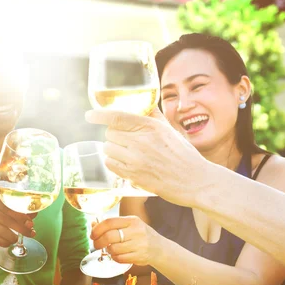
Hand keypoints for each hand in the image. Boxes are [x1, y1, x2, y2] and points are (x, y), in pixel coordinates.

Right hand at [0, 191, 36, 247]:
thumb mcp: (6, 209)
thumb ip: (20, 209)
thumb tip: (34, 212)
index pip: (6, 204)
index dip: (20, 214)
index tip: (30, 222)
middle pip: (3, 218)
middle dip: (19, 227)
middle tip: (30, 233)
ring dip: (12, 237)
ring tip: (17, 239)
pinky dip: (4, 242)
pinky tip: (8, 242)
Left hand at [85, 108, 207, 206]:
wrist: (195, 181)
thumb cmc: (183, 155)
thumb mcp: (170, 130)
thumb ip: (154, 116)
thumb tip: (144, 103)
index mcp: (151, 127)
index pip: (118, 117)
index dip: (100, 115)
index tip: (89, 115)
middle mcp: (141, 142)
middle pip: (110, 133)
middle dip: (114, 136)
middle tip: (127, 141)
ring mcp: (136, 160)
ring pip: (107, 149)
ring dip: (113, 150)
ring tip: (127, 153)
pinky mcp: (133, 176)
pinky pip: (110, 164)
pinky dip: (113, 163)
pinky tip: (125, 163)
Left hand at [89, 216, 165, 266]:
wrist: (159, 248)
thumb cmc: (140, 235)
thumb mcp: (129, 225)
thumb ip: (112, 225)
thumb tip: (93, 225)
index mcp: (132, 220)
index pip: (109, 222)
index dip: (97, 229)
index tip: (92, 234)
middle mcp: (136, 231)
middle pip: (109, 236)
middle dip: (98, 242)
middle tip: (96, 244)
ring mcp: (139, 244)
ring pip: (113, 249)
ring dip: (108, 250)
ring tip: (110, 249)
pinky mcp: (139, 256)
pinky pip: (119, 258)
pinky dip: (114, 258)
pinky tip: (117, 255)